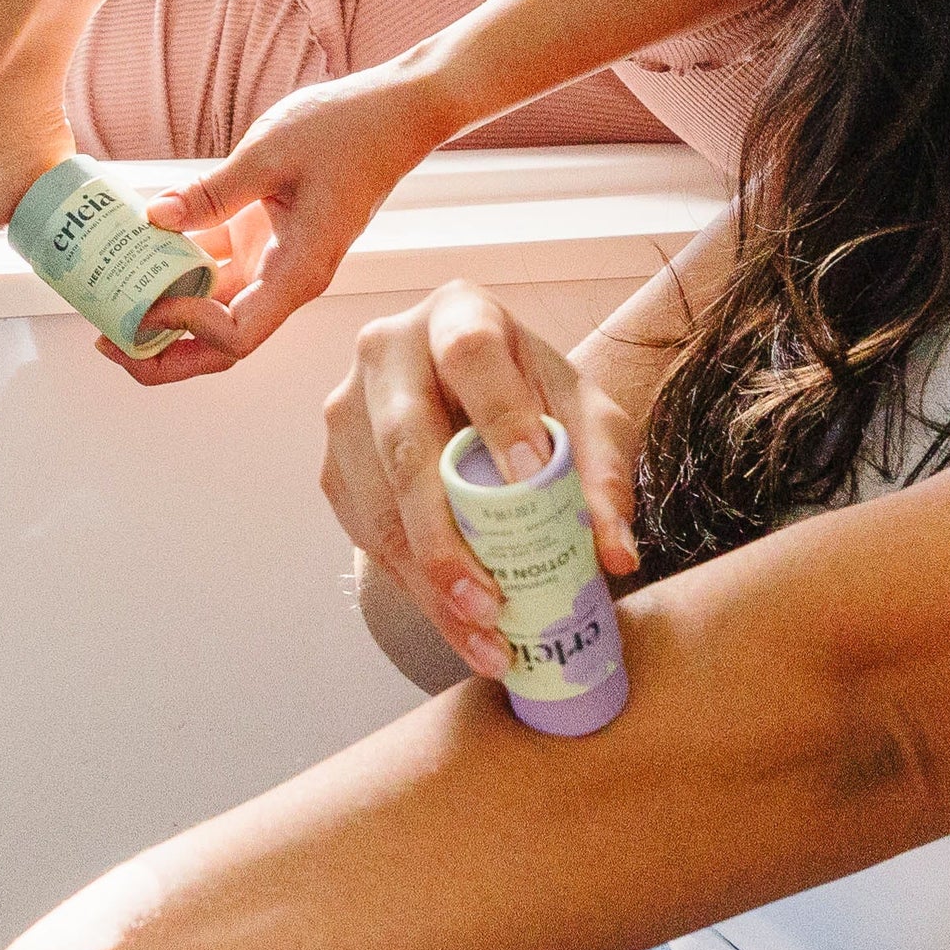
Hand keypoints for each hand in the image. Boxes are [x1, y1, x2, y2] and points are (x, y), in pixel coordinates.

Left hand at [97, 64, 452, 384]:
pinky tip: (136, 253)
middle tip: (105, 342)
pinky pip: (216, 273)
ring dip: (163, 315)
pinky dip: (175, 271)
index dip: (187, 329)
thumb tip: (152, 218)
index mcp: (299, 271)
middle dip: (163, 353)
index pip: (238, 335)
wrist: (392, 116)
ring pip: (214, 314)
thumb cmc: (348, 131)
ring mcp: (276, 264)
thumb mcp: (270, 153)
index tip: (150, 296)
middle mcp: (288, 280)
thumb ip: (210, 192)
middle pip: (222, 345)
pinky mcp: (266, 242)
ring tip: (107, 301)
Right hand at [322, 280, 641, 678]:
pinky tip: (458, 627)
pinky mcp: (334, 467)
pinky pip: (364, 533)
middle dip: (448, 532)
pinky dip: (413, 588)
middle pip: (405, 441)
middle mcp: (387, 350)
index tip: (530, 475)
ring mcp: (347, 409)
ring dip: (428, 579)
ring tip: (484, 635)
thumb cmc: (540, 403)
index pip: (472, 354)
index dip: (499, 414)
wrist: (481, 406)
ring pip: (377, 502)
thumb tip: (615, 555)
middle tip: (494, 599)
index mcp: (459, 314)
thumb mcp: (588, 418)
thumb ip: (605, 472)